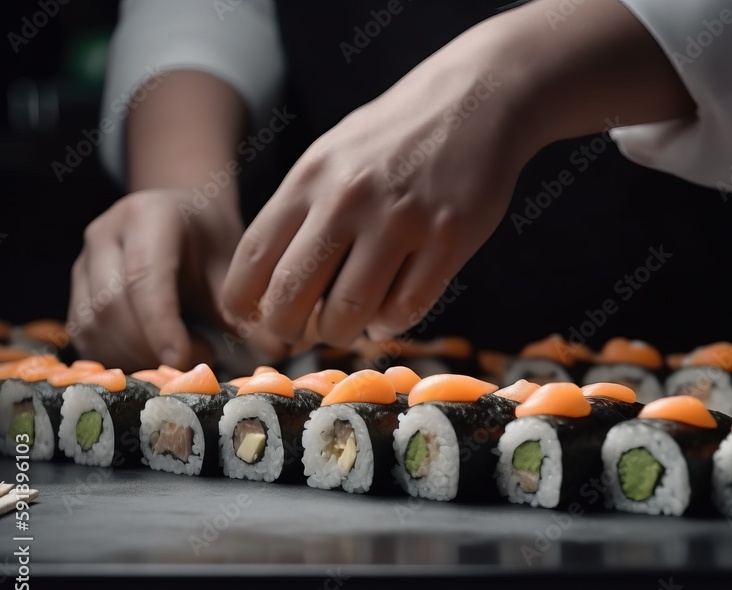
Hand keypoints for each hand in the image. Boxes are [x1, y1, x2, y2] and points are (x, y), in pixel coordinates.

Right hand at [68, 189, 285, 369]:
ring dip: (135, 355)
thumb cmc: (211, 241)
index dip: (161, 325)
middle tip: (199, 360)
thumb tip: (277, 350)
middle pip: (113, 304)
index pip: (145, 276)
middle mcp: (105, 232)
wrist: (182, 215)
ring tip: (184, 355)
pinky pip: (84, 333)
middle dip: (151, 346)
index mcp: (149, 216)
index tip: (183, 362)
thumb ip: (247, 307)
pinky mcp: (75, 287)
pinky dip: (117, 356)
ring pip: (93, 322)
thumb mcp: (233, 265)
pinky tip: (155, 357)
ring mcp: (83, 259)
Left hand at [221, 43, 528, 345]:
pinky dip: (391, 324)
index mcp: (311, 177)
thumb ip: (303, 210)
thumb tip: (273, 285)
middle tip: (296, 334)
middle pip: (293, 295)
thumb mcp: (334, 155)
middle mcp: (349, 199)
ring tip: (348, 326)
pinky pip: (406, 308)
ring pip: (350, 312)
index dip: (243, 303)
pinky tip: (389, 314)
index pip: (254, 257)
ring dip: (342, 332)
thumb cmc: (398, 136)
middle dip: (287, 329)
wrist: (477, 102)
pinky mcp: (448, 239)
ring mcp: (401, 221)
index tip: (253, 319)